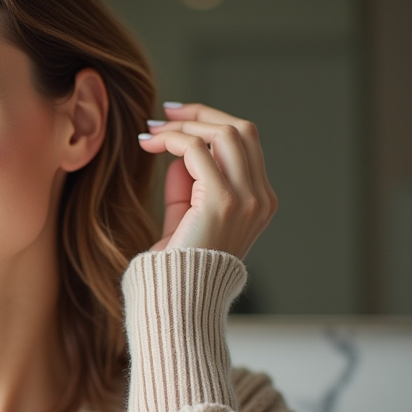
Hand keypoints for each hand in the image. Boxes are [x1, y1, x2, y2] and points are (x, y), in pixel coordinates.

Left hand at [138, 102, 276, 258]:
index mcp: (260, 201)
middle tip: (164, 114)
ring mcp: (247, 199)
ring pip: (224, 132)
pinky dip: (172, 139)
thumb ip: (188, 184)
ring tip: (153, 131)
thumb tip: (179, 150)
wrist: (176, 297)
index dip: (212, 123)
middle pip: (241, 130)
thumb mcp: (186, 216)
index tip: (176, 118)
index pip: (245, 144)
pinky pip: (198, 149)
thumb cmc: (176, 263)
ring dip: (185, 125)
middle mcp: (261, 198)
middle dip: (201, 114)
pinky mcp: (223, 201)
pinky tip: (150, 144)